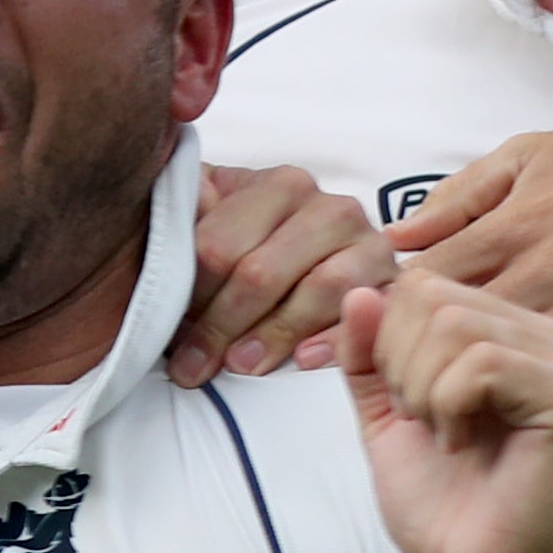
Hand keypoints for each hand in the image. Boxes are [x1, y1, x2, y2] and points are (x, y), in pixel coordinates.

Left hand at [162, 161, 395, 385]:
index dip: (187, 293)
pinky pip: (364, 312)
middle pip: (262, 272)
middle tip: (192, 366)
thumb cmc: (253, 245)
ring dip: (271, 335)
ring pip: (316, 291)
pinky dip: (333, 338)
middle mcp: (327, 205)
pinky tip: (302, 360)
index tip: (163, 332)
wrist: (327, 258)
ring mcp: (367, 241)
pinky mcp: (395, 280)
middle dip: (219, 324)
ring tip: (238, 367)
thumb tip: (157, 230)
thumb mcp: (213, 220)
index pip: (218, 246)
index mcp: (276, 185)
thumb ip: (184, 216)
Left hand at [344, 274, 552, 552]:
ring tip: (445, 434)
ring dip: (422, 389)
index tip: (406, 402)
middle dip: (400, 364)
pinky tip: (463, 443)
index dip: (386, 342)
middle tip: (425, 421)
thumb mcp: (385, 411)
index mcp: (505, 331)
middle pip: (431, 295)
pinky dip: (448, 406)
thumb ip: (369, 353)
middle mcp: (543, 335)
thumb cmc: (441, 499)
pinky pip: (480, 363)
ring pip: (452, 323)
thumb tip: (362, 289)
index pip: (419, 284)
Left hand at [388, 98, 552, 494]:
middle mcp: (542, 280)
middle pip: (443, 334)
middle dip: (410, 371)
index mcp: (506, 234)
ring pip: (499, 375)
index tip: (360, 349)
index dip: (382, 324)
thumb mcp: (523, 157)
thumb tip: (399, 239)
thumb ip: (457, 199)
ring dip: (465, 409)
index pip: (417, 287)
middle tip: (407, 396)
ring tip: (453, 427)